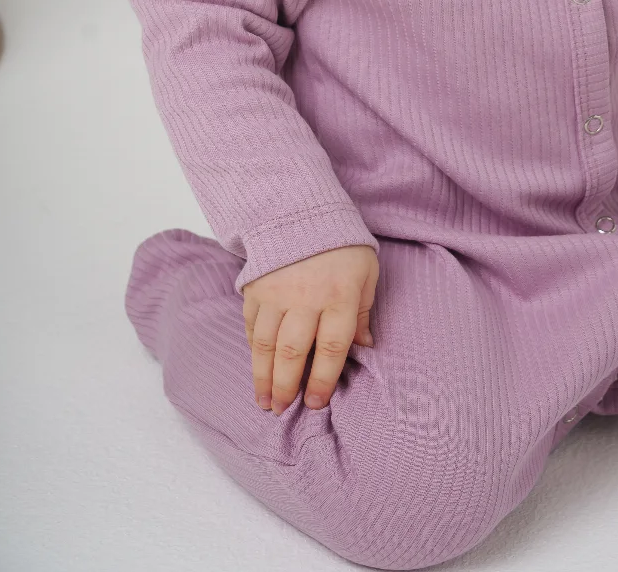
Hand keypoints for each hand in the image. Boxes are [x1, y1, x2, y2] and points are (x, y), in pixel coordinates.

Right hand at [241, 244, 378, 414]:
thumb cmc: (342, 244)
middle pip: (293, 353)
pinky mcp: (256, 286)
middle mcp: (306, 297)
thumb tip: (365, 347)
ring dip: (263, 376)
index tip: (316, 403)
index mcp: (340, 295)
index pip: (332, 347)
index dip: (323, 380)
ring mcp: (277, 292)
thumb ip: (364, 311)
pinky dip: (253, 348)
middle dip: (286, 387)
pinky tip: (257, 363)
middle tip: (282, 409)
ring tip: (264, 400)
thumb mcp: (366, 272)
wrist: (302, 207)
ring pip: (266, 345)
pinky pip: (251, 325)